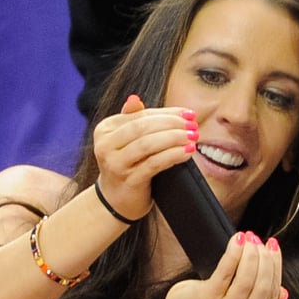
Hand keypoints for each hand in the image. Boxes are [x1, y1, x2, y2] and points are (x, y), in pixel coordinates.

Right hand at [93, 94, 196, 221]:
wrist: (115, 200)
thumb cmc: (125, 165)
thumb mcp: (125, 141)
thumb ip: (132, 120)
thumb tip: (135, 98)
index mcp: (105, 129)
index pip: (140, 115)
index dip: (167, 113)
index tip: (189, 113)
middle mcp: (105, 145)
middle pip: (143, 127)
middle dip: (172, 124)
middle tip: (193, 125)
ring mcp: (116, 164)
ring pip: (148, 144)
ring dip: (174, 138)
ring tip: (193, 137)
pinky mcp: (129, 181)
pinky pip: (154, 164)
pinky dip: (173, 155)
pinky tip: (187, 153)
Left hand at [154, 231, 287, 298]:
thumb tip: (283, 292)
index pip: (273, 292)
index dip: (276, 266)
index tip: (273, 246)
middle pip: (262, 286)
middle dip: (265, 259)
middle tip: (259, 240)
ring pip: (246, 280)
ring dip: (250, 254)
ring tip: (248, 237)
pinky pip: (226, 272)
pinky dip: (234, 253)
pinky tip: (238, 239)